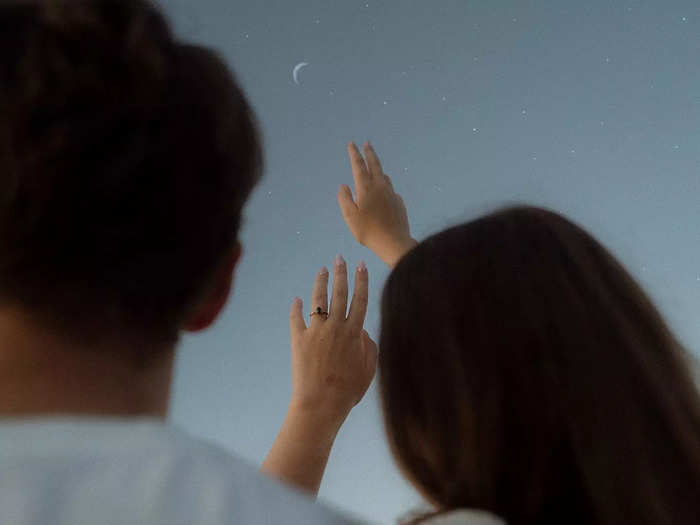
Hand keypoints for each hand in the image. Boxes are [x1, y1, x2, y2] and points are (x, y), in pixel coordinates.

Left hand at [288, 255, 377, 426]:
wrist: (321, 404)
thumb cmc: (348, 391)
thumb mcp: (368, 369)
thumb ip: (369, 347)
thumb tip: (363, 331)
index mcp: (354, 333)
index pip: (360, 300)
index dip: (361, 281)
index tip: (361, 265)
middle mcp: (336, 327)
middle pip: (339, 294)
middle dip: (340, 273)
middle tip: (339, 258)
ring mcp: (316, 332)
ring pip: (319, 300)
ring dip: (320, 283)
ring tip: (322, 270)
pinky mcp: (298, 340)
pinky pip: (296, 318)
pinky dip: (296, 308)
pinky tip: (296, 299)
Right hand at [338, 142, 416, 267]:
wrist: (394, 242)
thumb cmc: (368, 231)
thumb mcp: (350, 216)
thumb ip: (344, 199)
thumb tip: (344, 186)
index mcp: (366, 188)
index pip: (359, 165)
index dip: (354, 154)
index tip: (351, 144)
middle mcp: (380, 186)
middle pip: (375, 164)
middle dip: (369, 152)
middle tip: (367, 143)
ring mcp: (392, 193)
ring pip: (384, 176)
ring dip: (378, 168)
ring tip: (374, 166)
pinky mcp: (399, 202)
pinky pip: (390, 189)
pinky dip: (385, 185)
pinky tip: (384, 191)